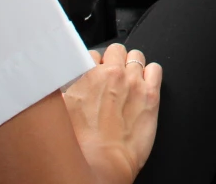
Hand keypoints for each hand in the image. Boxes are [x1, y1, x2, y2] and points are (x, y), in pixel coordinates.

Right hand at [63, 43, 161, 183]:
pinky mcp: (152, 93)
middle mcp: (111, 73)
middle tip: (110, 79)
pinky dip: (151, 74)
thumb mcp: (59, 111)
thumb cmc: (81, 145)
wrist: (103, 165)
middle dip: (113, 62)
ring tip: (127, 83)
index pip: (90, 54)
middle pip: (115, 50)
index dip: (92, 66)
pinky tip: (144, 86)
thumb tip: (64, 84)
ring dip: (132, 66)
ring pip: (136, 55)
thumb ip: (63, 90)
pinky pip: (156, 68)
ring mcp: (133, 82)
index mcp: (86, 74)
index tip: (93, 77)